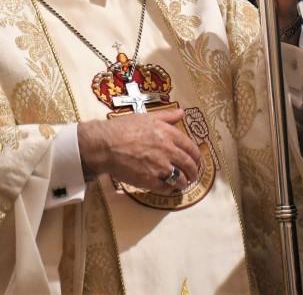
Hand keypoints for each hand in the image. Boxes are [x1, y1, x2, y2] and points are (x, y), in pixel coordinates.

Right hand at [78, 109, 201, 192]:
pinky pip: (166, 188)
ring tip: (183, 184)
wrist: (105, 144)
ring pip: (180, 178)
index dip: (196, 156)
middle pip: (189, 164)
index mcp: (168, 134)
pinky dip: (170, 189)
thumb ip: (167, 116)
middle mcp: (168, 150)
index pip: (190, 147)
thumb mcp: (147, 117)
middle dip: (194, 172)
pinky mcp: (150, 180)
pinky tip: (170, 189)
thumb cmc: (123, 128)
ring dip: (184, 183)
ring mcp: (160, 166)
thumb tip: (181, 113)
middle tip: (194, 175)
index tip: (197, 161)